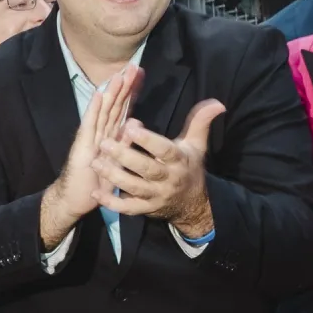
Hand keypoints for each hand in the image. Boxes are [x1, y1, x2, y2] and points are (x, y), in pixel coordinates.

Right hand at [39, 65, 139, 246]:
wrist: (75, 199)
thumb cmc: (97, 182)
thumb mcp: (118, 162)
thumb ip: (126, 142)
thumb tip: (137, 122)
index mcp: (111, 136)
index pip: (123, 109)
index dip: (132, 92)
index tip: (141, 74)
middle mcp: (100, 133)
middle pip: (114, 105)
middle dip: (123, 86)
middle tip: (133, 66)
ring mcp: (90, 138)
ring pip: (103, 111)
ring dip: (111, 92)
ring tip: (119, 74)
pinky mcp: (82, 147)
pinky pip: (89, 126)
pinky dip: (93, 110)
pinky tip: (98, 95)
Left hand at [93, 99, 224, 235]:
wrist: (191, 203)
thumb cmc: (188, 167)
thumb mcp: (196, 144)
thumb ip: (200, 122)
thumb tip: (217, 103)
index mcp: (179, 160)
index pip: (164, 149)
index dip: (148, 139)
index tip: (130, 125)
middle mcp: (168, 179)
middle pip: (146, 169)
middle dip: (125, 156)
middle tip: (104, 143)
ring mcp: (156, 196)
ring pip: (134, 188)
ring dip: (114, 176)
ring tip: (95, 163)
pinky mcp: (145, 210)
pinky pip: (128, 208)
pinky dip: (112, 203)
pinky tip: (96, 193)